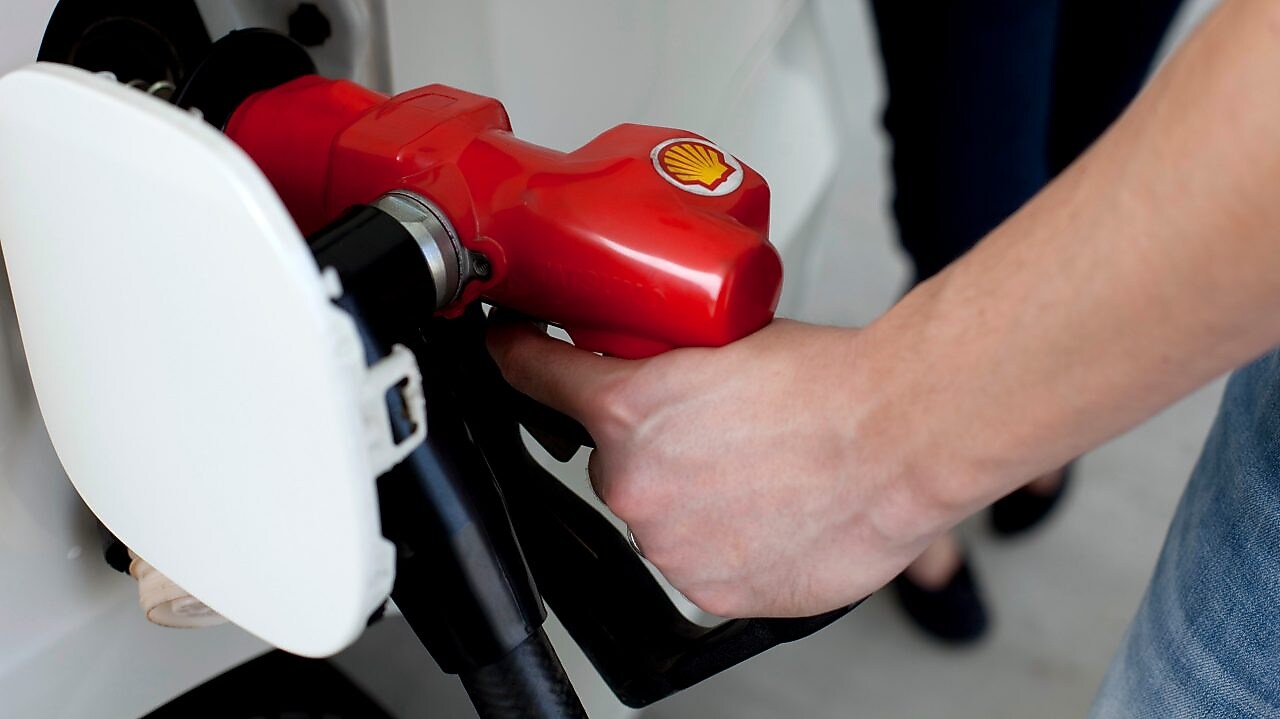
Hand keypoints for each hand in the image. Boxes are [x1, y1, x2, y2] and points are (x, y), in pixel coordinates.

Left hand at [487, 319, 960, 617]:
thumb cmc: (832, 383)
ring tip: (757, 473)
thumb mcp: (725, 337)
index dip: (520, 359)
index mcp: (627, 409)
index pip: (537, 376)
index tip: (511, 352)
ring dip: (689, 498)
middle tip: (713, 430)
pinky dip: (722, 542)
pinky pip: (697, 562)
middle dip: (650, 446)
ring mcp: (671, 544)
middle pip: (613, 461)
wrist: (898, 436)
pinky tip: (766, 511)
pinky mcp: (712, 589)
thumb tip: (649, 358)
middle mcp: (636, 482)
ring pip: (657, 517)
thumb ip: (665, 360)